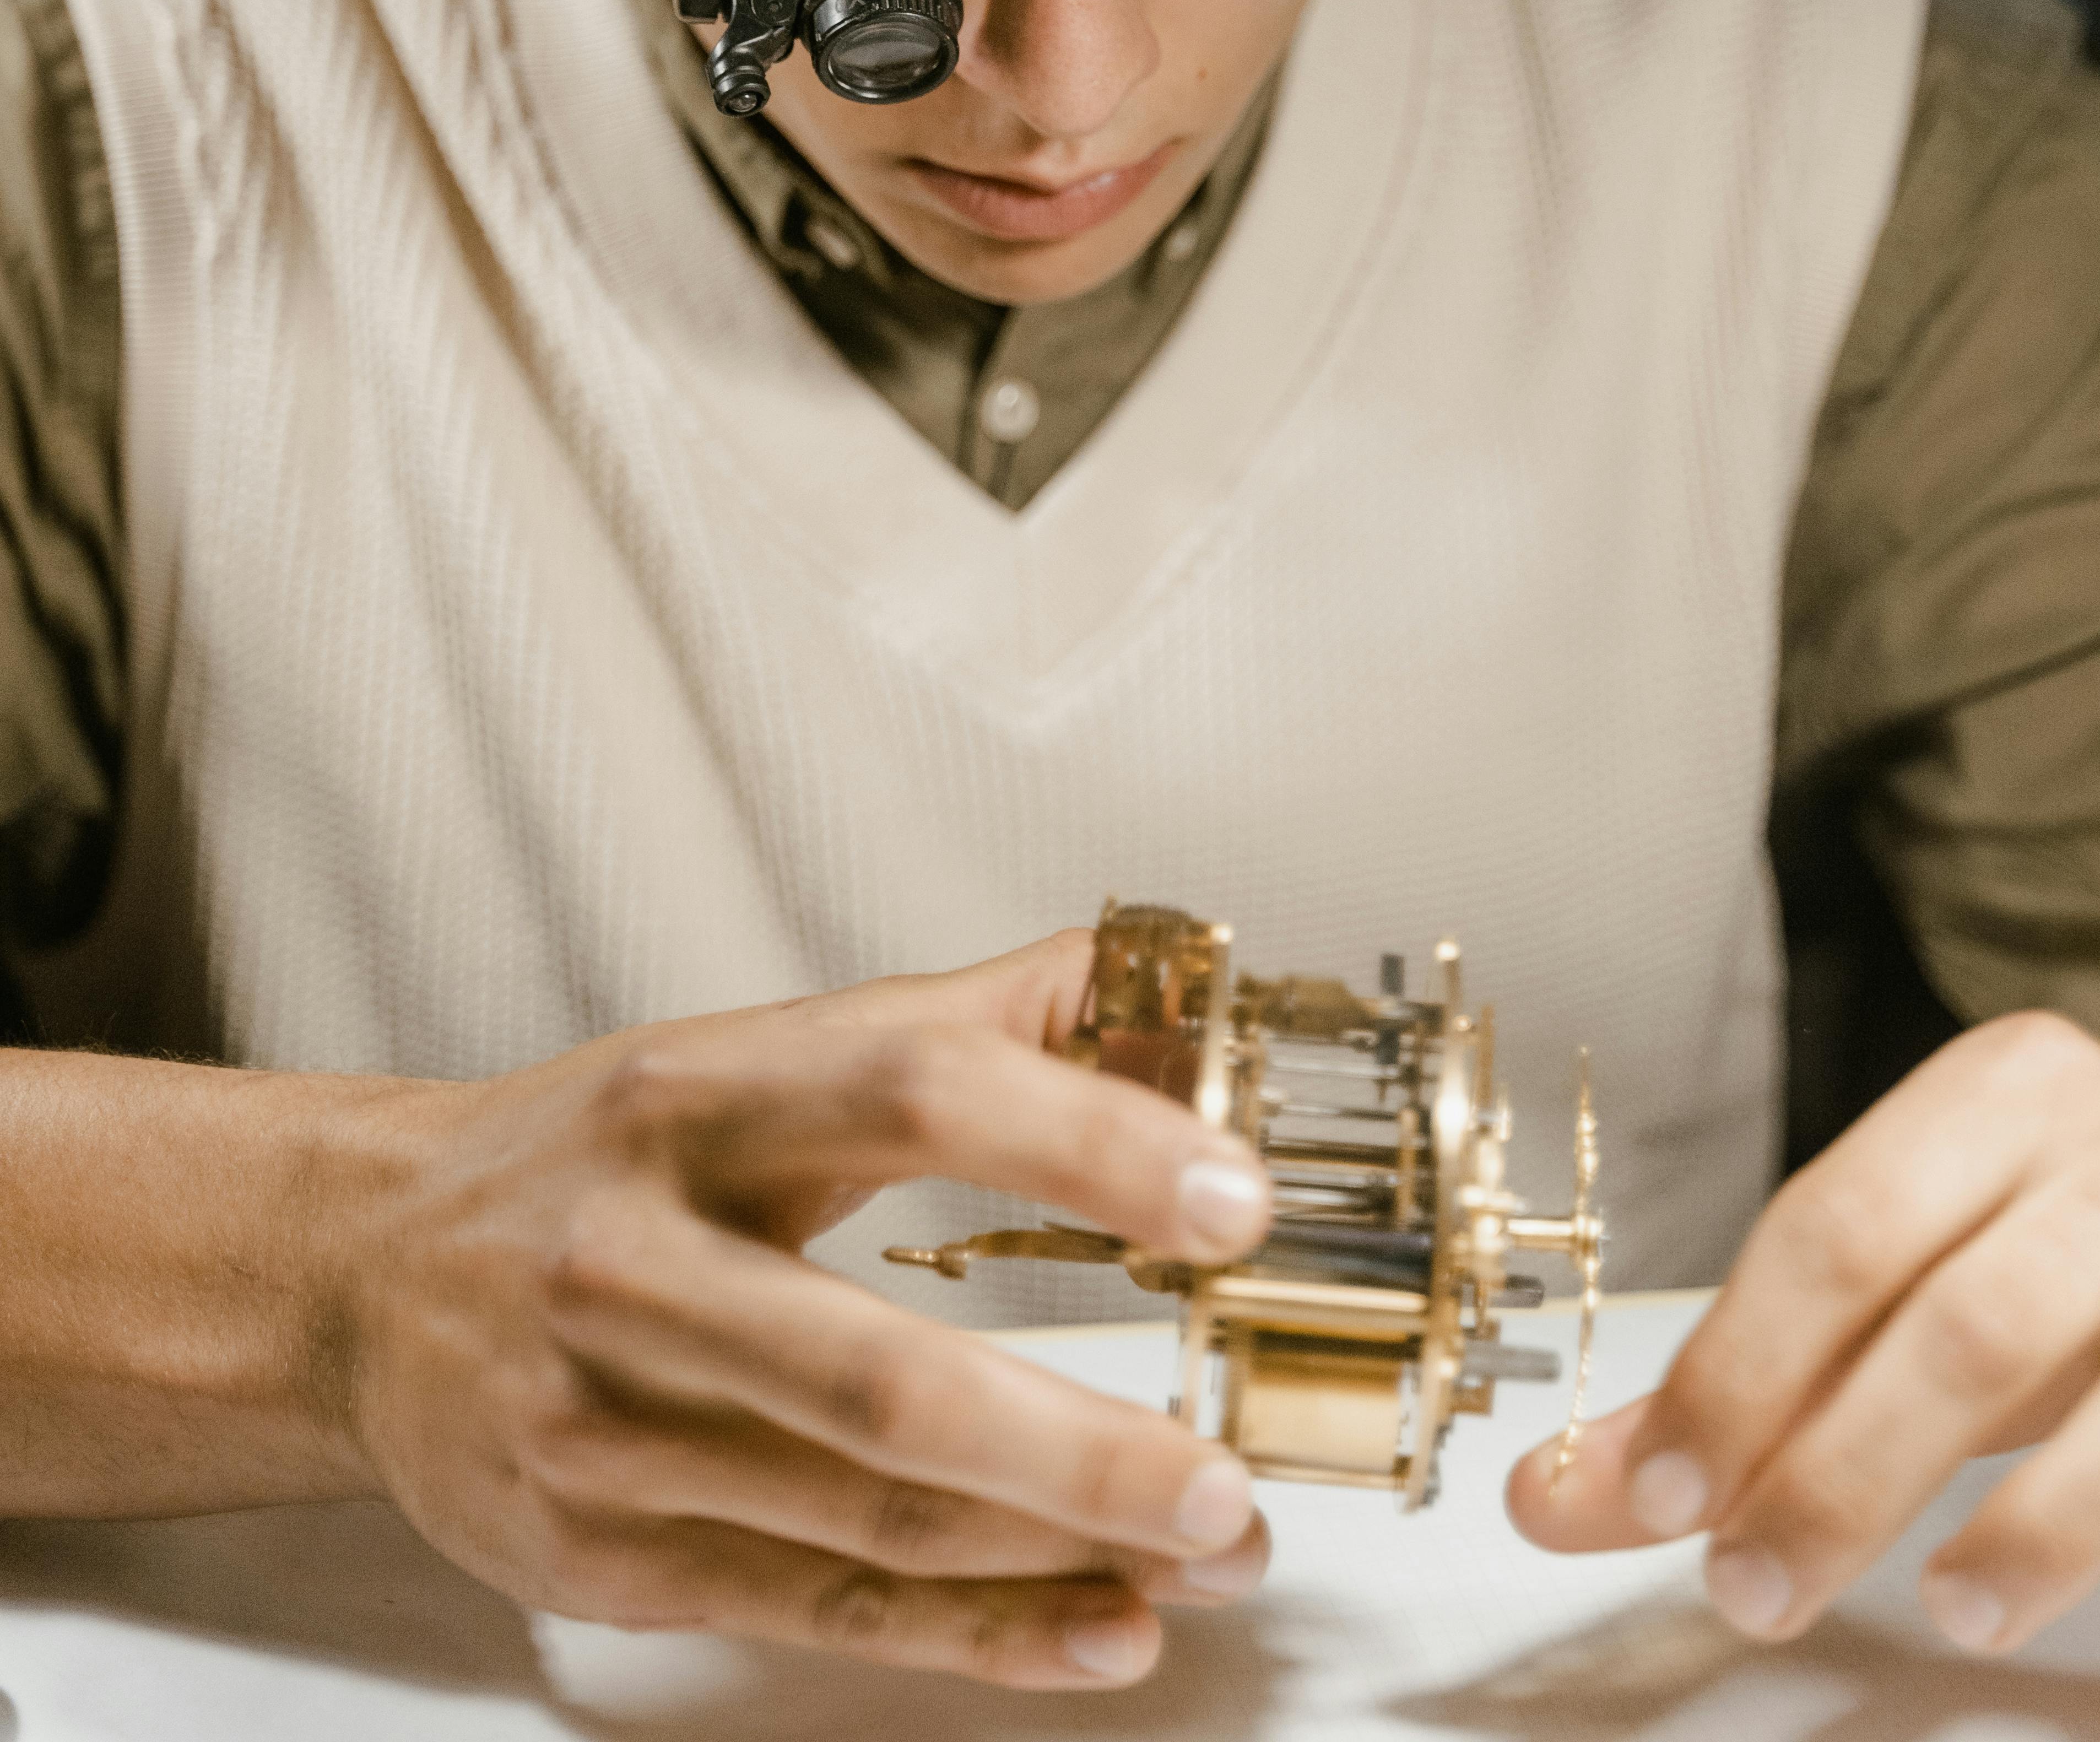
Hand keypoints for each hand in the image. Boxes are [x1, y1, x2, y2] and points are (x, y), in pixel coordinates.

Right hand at [325, 931, 1272, 1689]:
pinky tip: (1096, 1630)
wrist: (362, 1273)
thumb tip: (1150, 973)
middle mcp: (636, 1260)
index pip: (915, 1092)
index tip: (1230, 1197)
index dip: (1086, 1142)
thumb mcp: (752, 1050)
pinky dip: (974, 1633)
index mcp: (697, 1097)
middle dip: (1078, 1450)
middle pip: (882, 1377)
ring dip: (1059, 1554)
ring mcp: (605, 1425)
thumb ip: (961, 1018)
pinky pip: (816, 1607)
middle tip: (1231, 1484)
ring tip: (1212, 1552)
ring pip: (864, 1517)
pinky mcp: (597, 1552)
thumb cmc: (591, 1155)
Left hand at [1507, 1013, 2099, 1657]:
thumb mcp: (1904, 1275)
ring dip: (2041, 1521)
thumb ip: (1746, 1378)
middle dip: (1849, 1470)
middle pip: (1970, 1324)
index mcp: (2002, 1095)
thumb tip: (1562, 1493)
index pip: (1839, 1231)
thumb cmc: (2056, 1236)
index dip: (1742, 1369)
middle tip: (1757, 1583)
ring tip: (1951, 1607)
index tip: (1666, 1492)